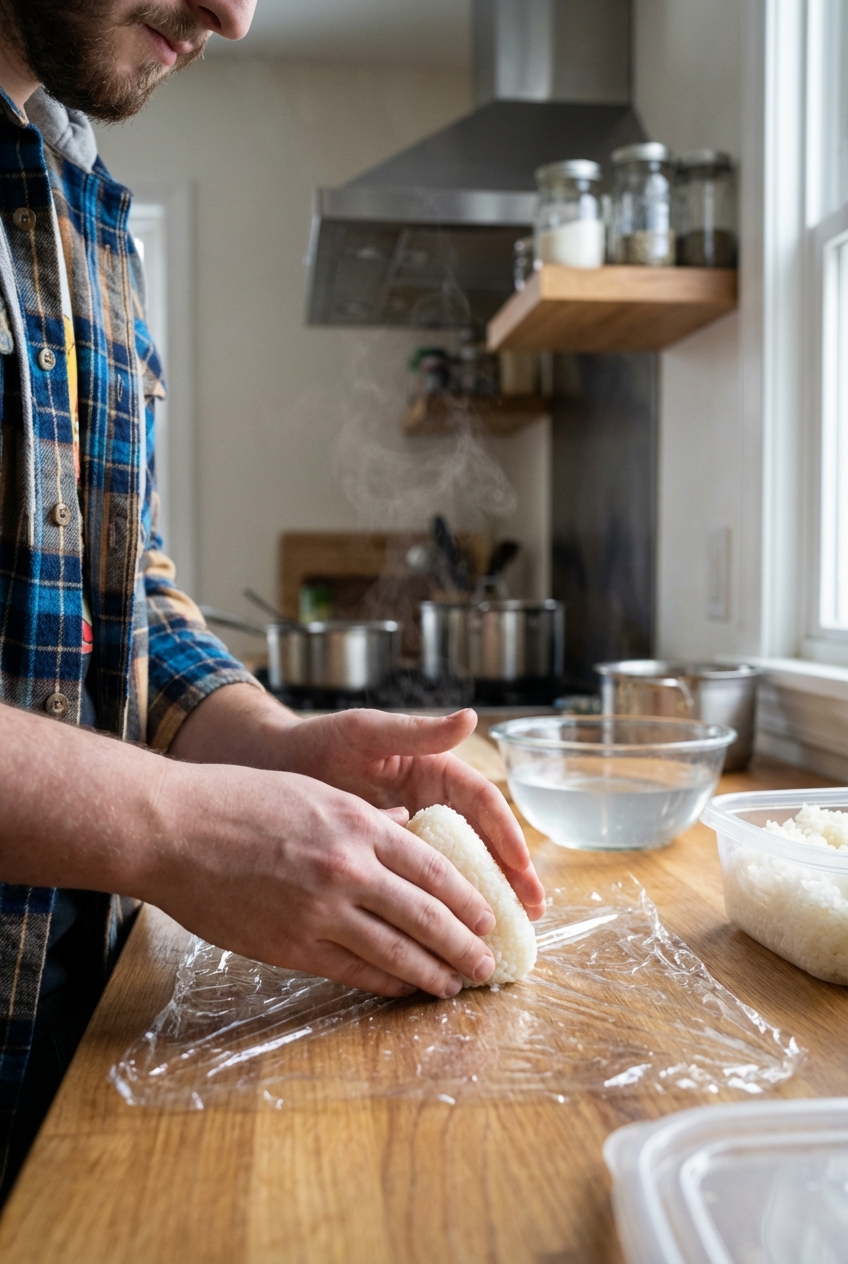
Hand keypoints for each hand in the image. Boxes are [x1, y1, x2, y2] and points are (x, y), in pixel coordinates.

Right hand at [149, 761, 499, 997]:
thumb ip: (362, 816)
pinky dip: (385, 983)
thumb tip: (404, 826)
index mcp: (358, 823)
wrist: (175, 828)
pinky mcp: (290, 945)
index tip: (487, 918)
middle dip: (464, 946)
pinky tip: (403, 989)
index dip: (468, 901)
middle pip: (427, 916)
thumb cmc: (239, 799)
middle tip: (487, 964)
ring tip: (455, 986)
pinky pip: (352, 971)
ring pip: (396, 951)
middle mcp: (349, 867)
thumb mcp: (312, 792)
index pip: (434, 870)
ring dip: (433, 973)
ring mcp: (320, 910)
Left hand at [272, 708, 545, 919]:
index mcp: (432, 771)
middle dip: (509, 873)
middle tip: (532, 909)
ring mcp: (411, 831)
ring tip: (508, 929)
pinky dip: (442, 907)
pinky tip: (454, 935)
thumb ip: (415, 732)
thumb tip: (468, 718)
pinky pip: (423, 883)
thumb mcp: (366, 732)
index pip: (482, 802)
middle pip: (481, 839)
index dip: (505, 833)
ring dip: (484, 895)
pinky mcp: (388, 857)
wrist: (271, 768)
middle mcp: (430, 802)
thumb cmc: (317, 742)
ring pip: (458, 866)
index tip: (521, 865)